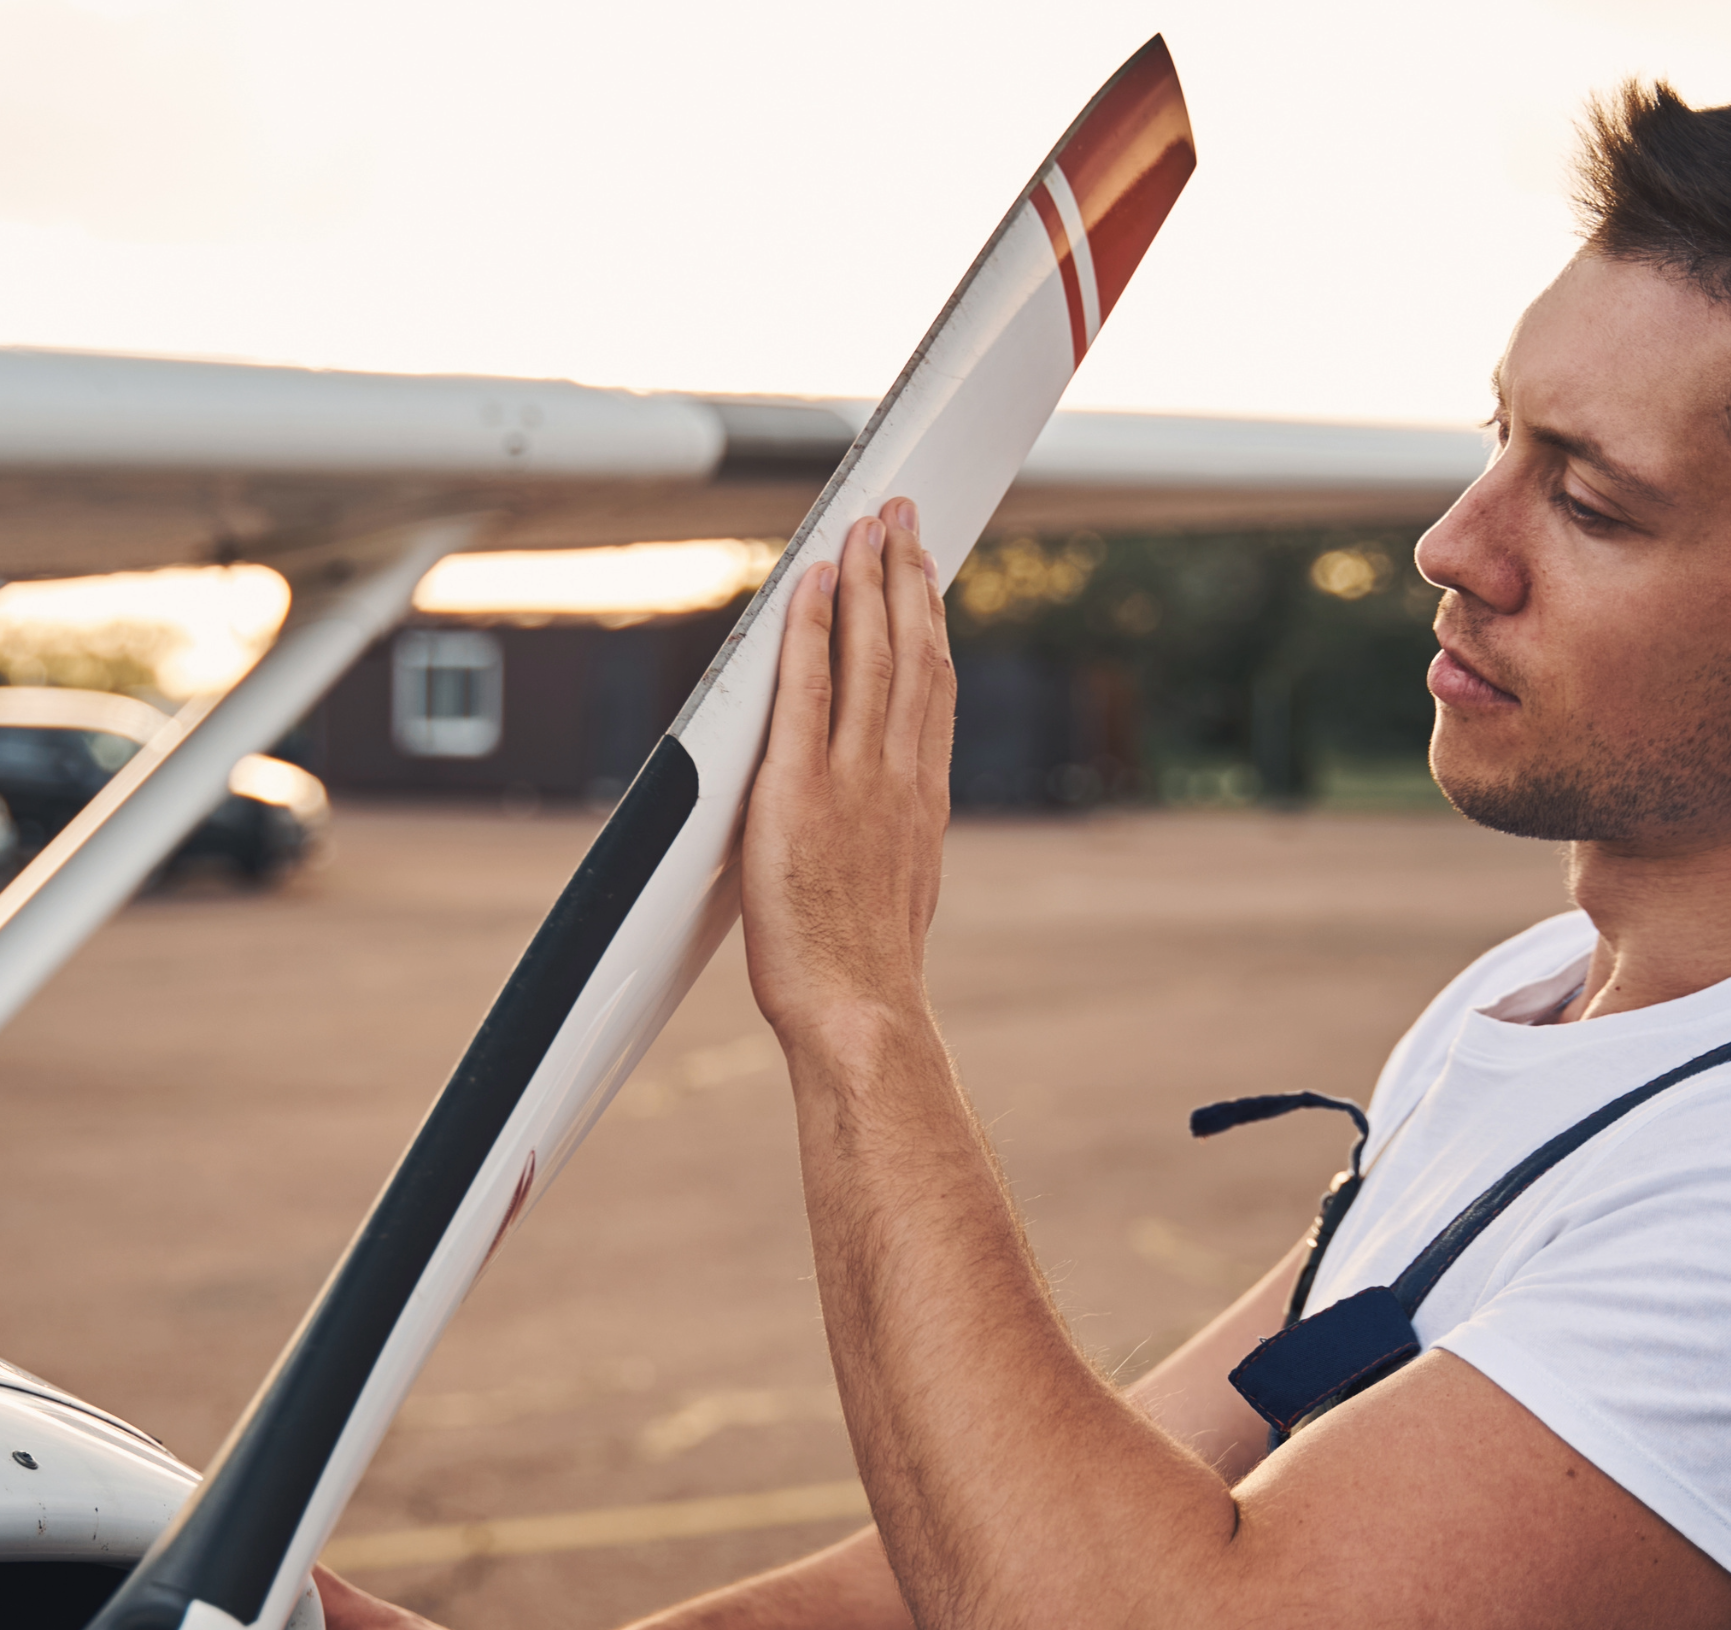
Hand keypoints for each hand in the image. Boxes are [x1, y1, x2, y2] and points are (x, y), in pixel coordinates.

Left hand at [739, 499, 958, 1048]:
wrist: (862, 1010)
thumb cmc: (868, 972)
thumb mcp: (901, 888)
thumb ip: (892, 835)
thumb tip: (882, 820)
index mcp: (922, 797)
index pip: (931, 685)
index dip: (929, 619)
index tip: (923, 574)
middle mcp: (897, 775)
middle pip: (909, 650)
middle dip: (903, 574)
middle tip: (897, 517)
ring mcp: (853, 781)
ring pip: (867, 655)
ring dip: (863, 580)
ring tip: (861, 527)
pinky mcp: (799, 794)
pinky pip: (804, 692)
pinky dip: (807, 632)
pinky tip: (806, 586)